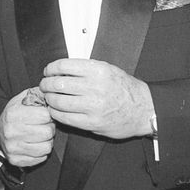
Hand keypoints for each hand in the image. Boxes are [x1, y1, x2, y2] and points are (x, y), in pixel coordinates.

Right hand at [0, 89, 54, 166]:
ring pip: (47, 147)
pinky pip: (41, 158)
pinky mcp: (16, 160)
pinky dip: (41, 152)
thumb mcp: (22, 99)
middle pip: (48, 132)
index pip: (45, 115)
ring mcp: (12, 148)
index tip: (44, 115)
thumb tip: (51, 92)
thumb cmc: (15, 114)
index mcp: (13, 114)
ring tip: (39, 136)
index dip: (48, 114)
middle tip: (43, 126)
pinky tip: (34, 145)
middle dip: (49, 128)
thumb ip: (37, 94)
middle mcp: (11, 131)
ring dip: (46, 141)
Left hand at [39, 58, 153, 139]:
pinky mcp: (92, 123)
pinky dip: (55, 113)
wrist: (144, 109)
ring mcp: (93, 106)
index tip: (48, 71)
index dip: (51, 68)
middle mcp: (95, 87)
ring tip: (49, 98)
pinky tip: (55, 110)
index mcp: (98, 70)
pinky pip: (65, 118)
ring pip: (58, 101)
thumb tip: (60, 69)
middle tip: (45, 85)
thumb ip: (85, 68)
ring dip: (49, 99)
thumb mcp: (108, 69)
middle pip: (58, 84)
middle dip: (46, 84)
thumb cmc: (124, 88)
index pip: (63, 66)